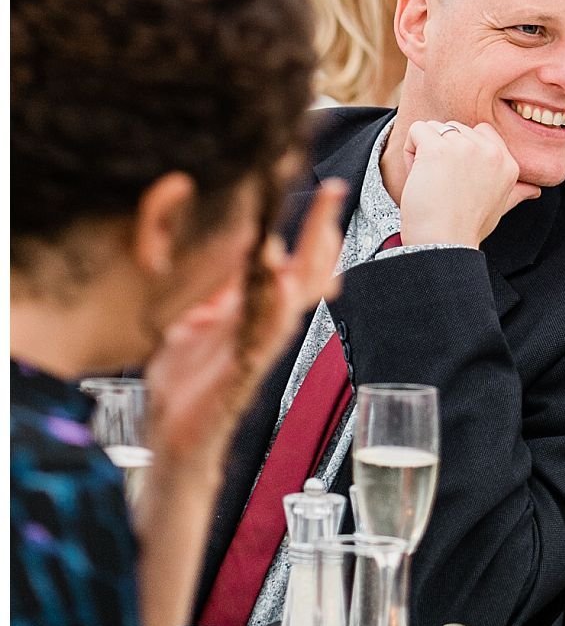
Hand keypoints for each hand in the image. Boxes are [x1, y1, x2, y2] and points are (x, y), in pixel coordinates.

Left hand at [145, 178, 345, 470]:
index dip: (315, 226)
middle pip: (310, 272)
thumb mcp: (194, 317)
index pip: (297, 259)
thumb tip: (228, 244)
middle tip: (334, 191)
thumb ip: (213, 285)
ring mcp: (259, 347)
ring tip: (317, 227)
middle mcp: (267, 324)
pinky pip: (264, 336)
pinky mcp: (243, 374)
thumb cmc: (184, 380)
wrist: (169, 437)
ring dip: (306, 263)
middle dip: (323, 232)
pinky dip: (274, 308)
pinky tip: (278, 281)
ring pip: (296, 299)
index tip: (327, 187)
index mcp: (257, 308)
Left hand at [398, 121, 525, 249]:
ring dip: (425, 151)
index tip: (459, 179)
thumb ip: (516, 192)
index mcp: (508, 163)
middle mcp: (490, 151)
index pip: (482, 132)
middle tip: (443, 185)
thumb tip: (534, 190)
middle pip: (456, 129)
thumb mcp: (499, 208)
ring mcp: (464, 147)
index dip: (463, 150)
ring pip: (435, 128)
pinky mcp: (438, 148)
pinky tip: (416, 175)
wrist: (443, 243)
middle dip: (444, 151)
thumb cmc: (467, 228)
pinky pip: (417, 130)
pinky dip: (410, 150)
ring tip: (429, 181)